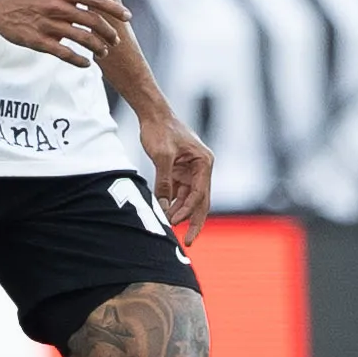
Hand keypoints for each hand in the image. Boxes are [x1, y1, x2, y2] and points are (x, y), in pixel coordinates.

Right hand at [0, 0, 127, 68]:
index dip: (114, 9)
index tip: (127, 17)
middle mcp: (57, 7)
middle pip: (92, 21)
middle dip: (109, 32)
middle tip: (115, 40)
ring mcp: (48, 24)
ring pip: (81, 38)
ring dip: (97, 47)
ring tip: (103, 52)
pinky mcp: (38, 41)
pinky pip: (64, 53)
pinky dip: (79, 60)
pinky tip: (87, 64)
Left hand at [139, 109, 214, 247]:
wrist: (153, 114)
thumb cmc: (161, 130)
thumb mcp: (162, 156)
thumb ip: (164, 182)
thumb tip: (164, 206)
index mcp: (204, 163)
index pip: (200, 194)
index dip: (188, 212)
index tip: (176, 224)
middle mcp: (201, 168)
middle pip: (200, 200)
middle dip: (194, 221)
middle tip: (188, 242)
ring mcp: (191, 170)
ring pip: (188, 198)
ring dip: (179, 212)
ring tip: (167, 225)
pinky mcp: (180, 170)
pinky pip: (179, 191)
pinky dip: (172, 203)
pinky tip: (164, 213)